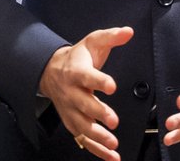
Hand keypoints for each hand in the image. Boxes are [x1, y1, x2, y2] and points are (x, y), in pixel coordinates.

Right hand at [38, 26, 132, 160]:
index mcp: (77, 72)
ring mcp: (70, 110)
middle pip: (84, 104)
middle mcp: (72, 92)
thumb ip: (111, 37)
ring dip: (98, 136)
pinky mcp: (72, 122)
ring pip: (82, 125)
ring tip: (113, 143)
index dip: (99, 81)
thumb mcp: (93, 42)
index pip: (87, 76)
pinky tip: (111, 156)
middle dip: (99, 113)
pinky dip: (97, 150)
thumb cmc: (77, 58)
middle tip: (113, 120)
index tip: (112, 85)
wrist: (51, 72)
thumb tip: (128, 31)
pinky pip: (84, 139)